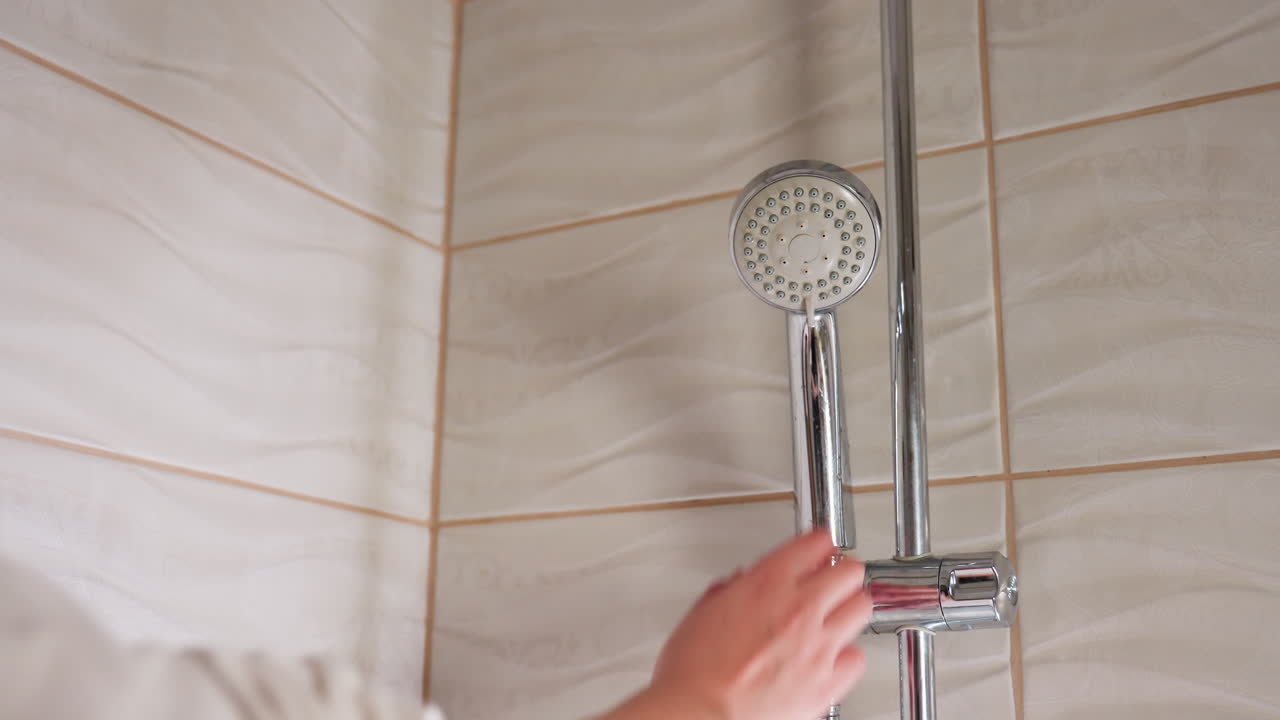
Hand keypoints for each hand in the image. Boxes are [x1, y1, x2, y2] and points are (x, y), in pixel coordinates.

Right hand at [617, 530, 872, 719]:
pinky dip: (847, 655)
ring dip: (849, 607)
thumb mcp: (701, 614)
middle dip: (841, 571)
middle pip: (849, 570)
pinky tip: (834, 656)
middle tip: (834, 577)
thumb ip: (729, 593)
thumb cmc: (693, 672)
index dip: (819, 542)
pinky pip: (856, 658)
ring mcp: (818, 645)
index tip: (820, 546)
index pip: (814, 543)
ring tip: (838, 612)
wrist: (699, 714)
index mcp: (766, 584)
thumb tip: (737, 587)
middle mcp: (799, 608)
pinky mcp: (828, 682)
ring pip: (861, 608)